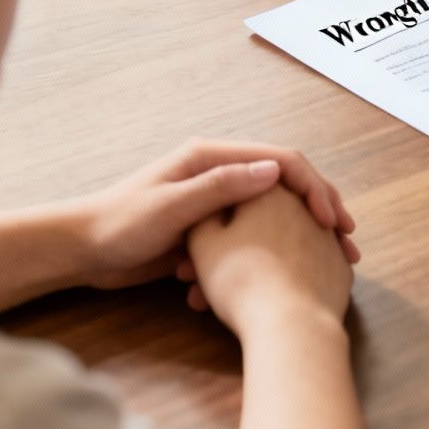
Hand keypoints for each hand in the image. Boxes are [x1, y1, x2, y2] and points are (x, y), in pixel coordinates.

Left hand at [67, 140, 358, 290]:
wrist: (82, 251)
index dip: (313, 187)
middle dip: (319, 209)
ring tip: (332, 258)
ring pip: (276, 210)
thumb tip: (273, 171)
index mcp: (212, 157)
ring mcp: (217, 199)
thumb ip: (220, 187)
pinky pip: (254, 232)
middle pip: (286, 183)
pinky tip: (289, 272)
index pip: (281, 161)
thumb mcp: (172, 206)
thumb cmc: (120, 225)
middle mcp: (219, 171)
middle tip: (346, 240)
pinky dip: (274, 249)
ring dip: (303, 232)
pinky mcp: (211, 226)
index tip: (333, 220)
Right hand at [182, 186, 352, 339]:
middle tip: (205, 283)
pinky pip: (303, 266)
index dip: (213, 224)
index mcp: (270, 189)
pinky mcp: (340, 266)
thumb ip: (203, 215)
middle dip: (230, 251)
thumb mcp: (204, 243)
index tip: (197, 251)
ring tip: (228, 302)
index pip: (237, 194)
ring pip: (279, 248)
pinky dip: (284, 278)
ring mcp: (328, 237)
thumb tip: (211, 206)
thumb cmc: (242, 280)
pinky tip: (265, 301)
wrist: (293, 325)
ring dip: (254, 268)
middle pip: (258, 224)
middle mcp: (304, 205)